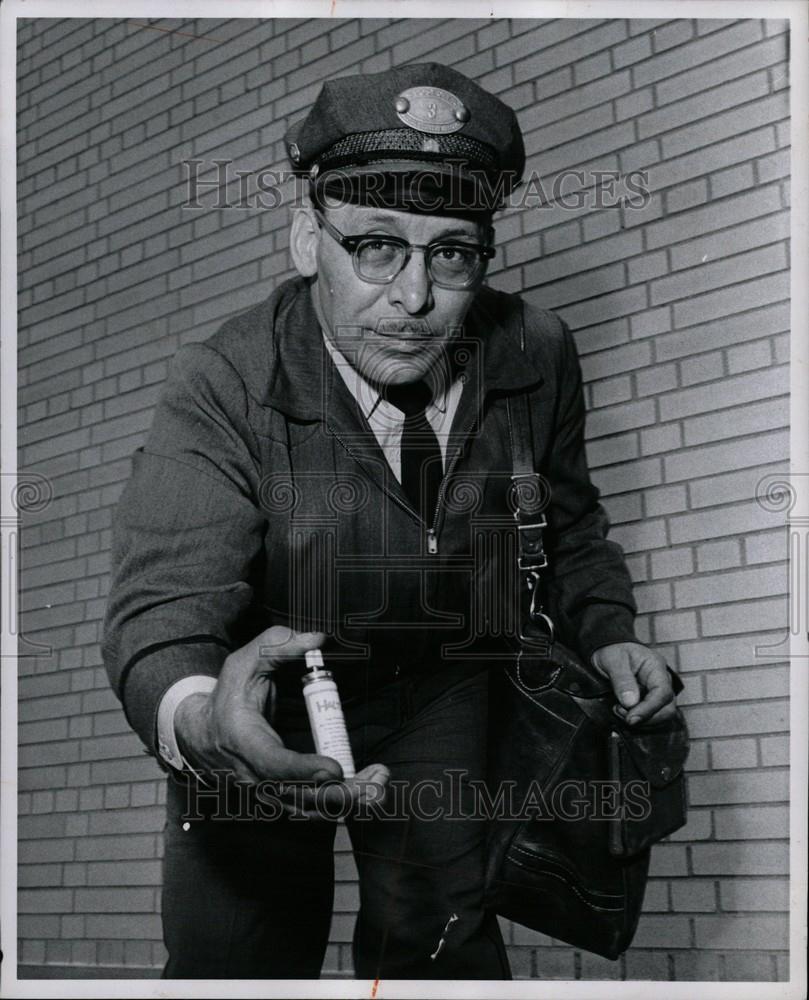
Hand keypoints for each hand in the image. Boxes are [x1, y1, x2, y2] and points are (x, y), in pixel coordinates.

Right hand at [174, 625, 388, 815]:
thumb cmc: (228, 696)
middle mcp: (255, 777)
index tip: (334, 769)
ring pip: (311, 810)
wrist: (202, 735)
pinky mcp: (281, 798)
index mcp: (245, 742)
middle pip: (300, 797)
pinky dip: (343, 803)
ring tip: (381, 781)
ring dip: (351, 801)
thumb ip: (278, 646)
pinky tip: (369, 786)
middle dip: (343, 794)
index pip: (273, 765)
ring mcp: (267, 793)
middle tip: (378, 780)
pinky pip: (314, 809)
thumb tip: (316, 639)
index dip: (304, 771)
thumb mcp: (245, 662)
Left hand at [590, 641, 676, 726]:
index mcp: (656, 667)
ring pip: (661, 718)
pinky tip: (622, 713)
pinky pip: (651, 719)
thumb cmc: (612, 651)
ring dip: (640, 721)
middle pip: (667, 710)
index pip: (663, 693)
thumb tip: (630, 703)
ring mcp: (657, 694)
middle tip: (620, 713)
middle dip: (645, 718)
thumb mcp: (613, 660)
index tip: (631, 718)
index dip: (648, 709)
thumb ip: (622, 680)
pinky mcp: (650, 704)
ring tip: (618, 710)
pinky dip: (638, 722)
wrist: (608, 652)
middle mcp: (661, 682)